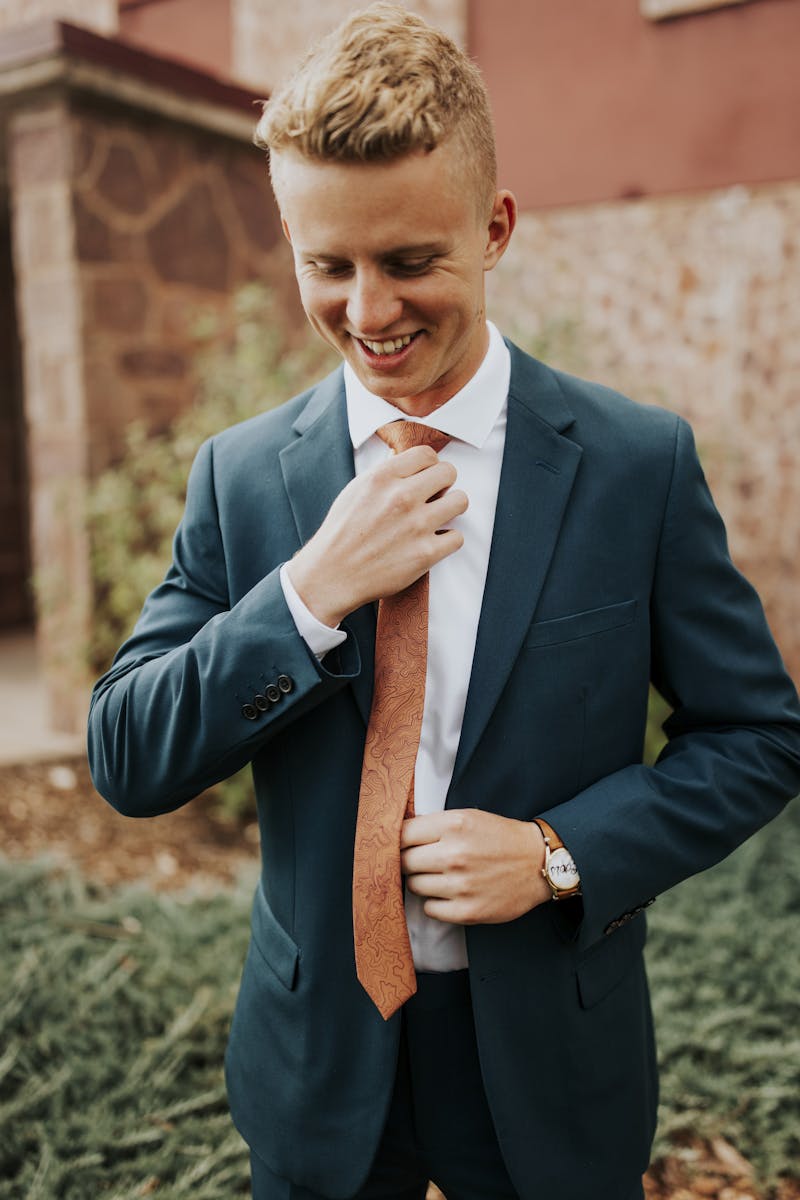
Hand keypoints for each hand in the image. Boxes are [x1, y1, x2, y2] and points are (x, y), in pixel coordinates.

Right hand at [286, 446, 467, 626]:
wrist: (332, 575)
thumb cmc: (341, 533)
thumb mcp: (355, 491)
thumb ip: (383, 474)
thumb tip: (403, 459)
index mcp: (382, 477)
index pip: (427, 454)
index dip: (429, 465)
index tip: (426, 476)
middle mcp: (402, 497)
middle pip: (448, 472)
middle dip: (443, 483)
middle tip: (434, 496)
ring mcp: (417, 525)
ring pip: (460, 501)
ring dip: (451, 508)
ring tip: (437, 517)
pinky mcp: (426, 553)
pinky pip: (457, 537)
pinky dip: (448, 540)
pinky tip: (432, 542)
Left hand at [400, 809, 549, 923]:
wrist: (538, 863)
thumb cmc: (499, 838)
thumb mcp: (468, 817)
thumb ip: (434, 825)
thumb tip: (397, 836)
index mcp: (454, 825)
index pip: (403, 834)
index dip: (400, 840)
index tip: (404, 845)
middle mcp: (455, 854)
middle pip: (404, 862)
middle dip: (410, 862)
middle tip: (424, 862)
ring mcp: (461, 885)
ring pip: (414, 886)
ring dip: (423, 882)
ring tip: (442, 877)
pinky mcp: (468, 911)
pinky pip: (430, 909)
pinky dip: (435, 903)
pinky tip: (450, 894)